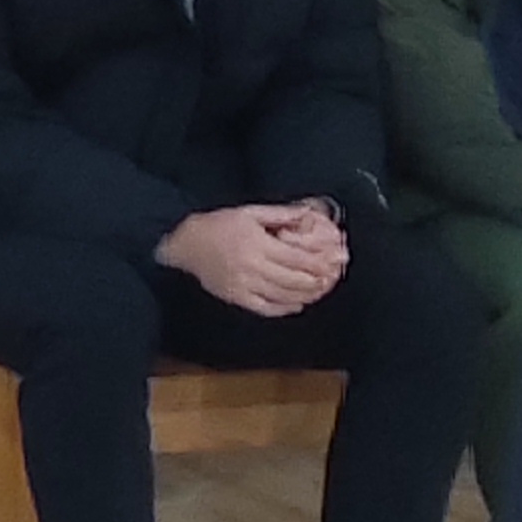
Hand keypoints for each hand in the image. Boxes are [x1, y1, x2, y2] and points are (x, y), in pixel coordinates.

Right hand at [155, 206, 345, 318]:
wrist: (186, 244)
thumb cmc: (218, 225)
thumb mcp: (249, 212)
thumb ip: (279, 215)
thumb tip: (306, 215)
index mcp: (257, 243)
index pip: (296, 257)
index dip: (318, 262)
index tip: (334, 261)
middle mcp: (252, 267)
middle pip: (294, 279)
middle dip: (317, 280)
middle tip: (332, 278)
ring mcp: (244, 285)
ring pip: (283, 296)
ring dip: (305, 295)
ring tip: (319, 291)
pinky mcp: (236, 297)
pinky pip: (265, 307)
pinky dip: (284, 308)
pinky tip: (296, 304)